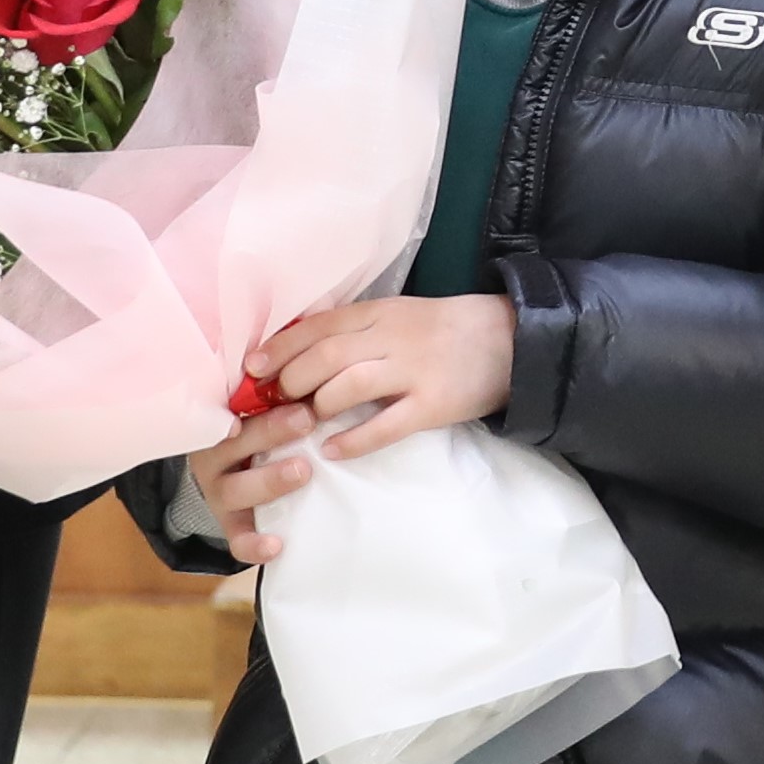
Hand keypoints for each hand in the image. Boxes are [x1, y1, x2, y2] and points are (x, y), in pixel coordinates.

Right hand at [188, 400, 321, 567]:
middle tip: (306, 418)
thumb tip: (315, 357)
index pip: (230, 405)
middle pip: (234, 443)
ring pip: (237, 490)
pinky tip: (277, 544)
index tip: (275, 385)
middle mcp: (214, 457)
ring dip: (270, 479)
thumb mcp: (266, 404)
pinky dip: (254, 545)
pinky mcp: (232, 525)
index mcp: (221, 422)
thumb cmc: (263, 429)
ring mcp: (221, 493)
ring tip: (302, 470)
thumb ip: (281, 387)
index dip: (249, 397)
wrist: (236, 475)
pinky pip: (238, 540)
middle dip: (271, 430)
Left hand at [241, 287, 518, 460]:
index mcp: (381, 312)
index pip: (320, 325)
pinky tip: (333, 450)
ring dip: (318, 405)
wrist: (510, 340)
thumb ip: (359, 329)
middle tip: (272, 402)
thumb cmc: (445, 331)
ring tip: (302, 423)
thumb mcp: (400, 315)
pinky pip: (387, 425)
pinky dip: (354, 439)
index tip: (253, 367)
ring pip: (350, 385)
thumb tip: (302, 351)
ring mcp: (414, 371)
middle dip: (292, 380)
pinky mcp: (434, 405)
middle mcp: (393, 337)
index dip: (282, 347)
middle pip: (328, 354)